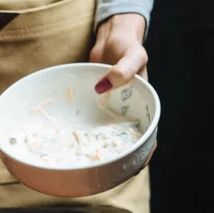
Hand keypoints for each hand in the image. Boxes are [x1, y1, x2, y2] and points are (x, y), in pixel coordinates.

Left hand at [90, 13, 155, 167]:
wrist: (111, 38)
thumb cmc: (127, 46)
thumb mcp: (132, 54)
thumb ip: (123, 69)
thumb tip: (107, 85)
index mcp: (141, 106)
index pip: (147, 136)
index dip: (143, 153)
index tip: (135, 167)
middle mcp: (123, 113)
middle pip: (122, 141)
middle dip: (115, 158)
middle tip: (102, 174)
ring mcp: (106, 111)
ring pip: (101, 134)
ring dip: (92, 147)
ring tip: (81, 163)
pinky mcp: (91, 106)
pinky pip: (86, 120)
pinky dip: (78, 128)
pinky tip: (66, 138)